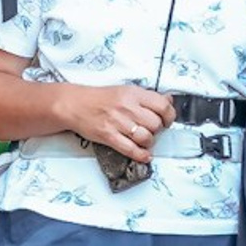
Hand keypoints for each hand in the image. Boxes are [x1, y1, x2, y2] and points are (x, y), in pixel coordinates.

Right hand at [59, 85, 173, 161]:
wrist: (75, 104)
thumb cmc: (100, 98)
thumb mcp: (126, 90)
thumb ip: (147, 97)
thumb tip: (169, 99)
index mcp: (134, 94)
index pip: (162, 106)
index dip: (169, 116)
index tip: (167, 120)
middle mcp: (127, 107)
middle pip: (155, 124)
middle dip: (158, 130)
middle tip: (153, 130)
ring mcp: (118, 123)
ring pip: (146, 137)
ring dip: (149, 142)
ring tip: (146, 141)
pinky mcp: (109, 136)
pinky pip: (130, 149)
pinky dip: (141, 155)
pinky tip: (145, 155)